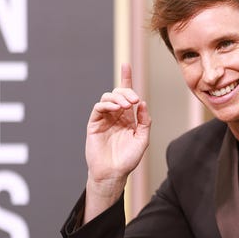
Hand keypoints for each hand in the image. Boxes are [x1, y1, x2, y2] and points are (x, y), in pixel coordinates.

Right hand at [84, 63, 151, 220]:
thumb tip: (143, 103)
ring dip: (118, 98)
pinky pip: (99, 107)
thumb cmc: (128, 159)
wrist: (113, 172)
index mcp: (128, 119)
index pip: (127, 96)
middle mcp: (116, 116)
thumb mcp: (142, 139)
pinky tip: (115, 108)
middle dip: (127, 92)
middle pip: (119, 94)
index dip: (126, 79)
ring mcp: (104, 119)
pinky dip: (107, 104)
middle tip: (134, 101)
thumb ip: (144, 121)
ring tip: (127, 106)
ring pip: (108, 98)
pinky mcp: (94, 123)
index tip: (126, 65)